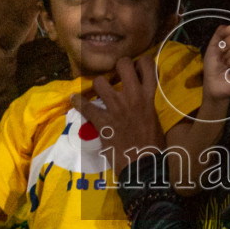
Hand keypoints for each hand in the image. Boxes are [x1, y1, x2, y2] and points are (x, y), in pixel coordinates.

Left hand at [73, 55, 166, 173]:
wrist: (143, 166)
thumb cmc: (154, 146)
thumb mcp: (156, 119)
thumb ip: (148, 105)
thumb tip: (143, 100)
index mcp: (150, 97)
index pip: (148, 65)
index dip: (140, 62)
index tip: (136, 67)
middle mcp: (133, 96)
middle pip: (123, 63)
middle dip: (118, 65)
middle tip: (116, 73)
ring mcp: (116, 108)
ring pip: (101, 81)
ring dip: (99, 85)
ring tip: (99, 90)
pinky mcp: (103, 122)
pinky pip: (85, 106)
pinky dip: (78, 102)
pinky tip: (74, 99)